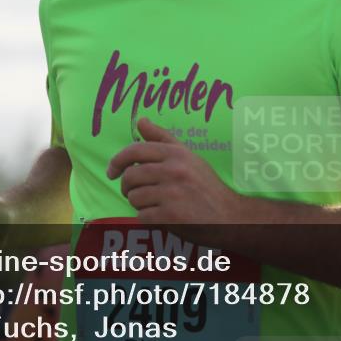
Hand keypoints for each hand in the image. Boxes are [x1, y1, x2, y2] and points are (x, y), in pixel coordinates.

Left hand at [107, 118, 242, 242]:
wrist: (228, 216)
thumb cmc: (206, 185)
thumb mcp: (188, 156)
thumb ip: (162, 138)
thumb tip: (140, 121)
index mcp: (176, 154)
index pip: (135, 150)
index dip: (117, 161)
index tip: (112, 171)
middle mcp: (173, 171)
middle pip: (130, 176)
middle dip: (127, 187)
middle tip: (134, 192)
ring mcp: (172, 194)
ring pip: (134, 198)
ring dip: (139, 204)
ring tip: (154, 204)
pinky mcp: (170, 216)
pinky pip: (142, 216)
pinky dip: (147, 219)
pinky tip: (161, 217)